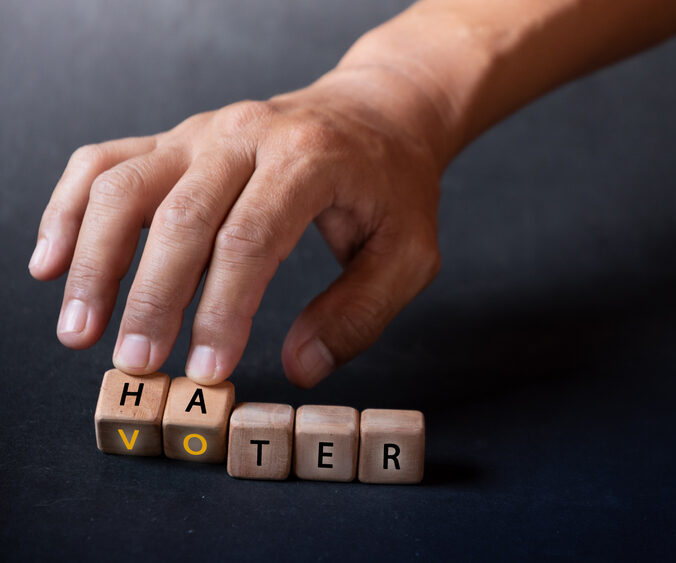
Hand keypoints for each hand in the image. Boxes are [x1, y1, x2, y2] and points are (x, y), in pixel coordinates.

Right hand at [29, 67, 441, 386]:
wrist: (375, 115)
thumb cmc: (392, 186)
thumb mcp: (408, 255)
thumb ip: (359, 313)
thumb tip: (299, 367)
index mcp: (307, 160)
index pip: (248, 240)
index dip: (221, 310)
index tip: (207, 369)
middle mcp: (244, 136)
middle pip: (177, 217)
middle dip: (150, 299)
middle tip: (136, 365)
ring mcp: (202, 132)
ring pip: (124, 187)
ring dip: (92, 260)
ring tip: (79, 329)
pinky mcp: (177, 140)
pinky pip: (104, 164)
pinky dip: (69, 211)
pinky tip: (53, 262)